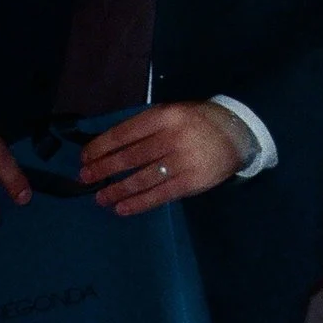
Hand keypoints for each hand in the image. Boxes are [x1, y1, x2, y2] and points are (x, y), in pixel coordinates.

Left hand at [78, 102, 247, 214]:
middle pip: (130, 157)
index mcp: (166, 115)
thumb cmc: (197, 123)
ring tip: (100, 197)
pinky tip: (122, 208)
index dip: (101, 146)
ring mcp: (182, 160)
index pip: (125, 133)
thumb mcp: (174, 113)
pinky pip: (158, 195)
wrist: (238, 133)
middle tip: (85, 179)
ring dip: (116, 190)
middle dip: (103, 169)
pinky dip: (137, 203)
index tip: (85, 157)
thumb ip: (146, 128)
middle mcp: (172, 137)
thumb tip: (108, 148)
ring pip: (141, 179)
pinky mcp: (191, 181)